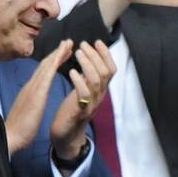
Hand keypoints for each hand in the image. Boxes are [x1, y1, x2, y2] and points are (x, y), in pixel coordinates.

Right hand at [5, 38, 71, 155]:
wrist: (10, 137)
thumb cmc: (19, 128)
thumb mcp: (29, 111)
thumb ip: (32, 103)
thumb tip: (35, 101)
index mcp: (31, 90)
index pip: (44, 72)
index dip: (53, 61)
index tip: (63, 53)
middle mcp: (31, 85)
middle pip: (45, 65)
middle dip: (57, 53)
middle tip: (68, 42)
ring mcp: (33, 88)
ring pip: (46, 66)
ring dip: (58, 53)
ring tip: (68, 44)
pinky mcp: (36, 94)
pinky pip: (47, 75)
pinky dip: (55, 64)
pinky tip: (61, 56)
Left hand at [51, 40, 116, 160]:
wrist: (66, 134)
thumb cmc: (72, 110)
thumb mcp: (83, 90)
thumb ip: (87, 76)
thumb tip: (89, 58)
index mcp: (100, 90)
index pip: (111, 70)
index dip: (106, 55)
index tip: (96, 42)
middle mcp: (100, 97)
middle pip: (105, 73)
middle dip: (95, 56)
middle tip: (83, 45)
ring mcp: (92, 105)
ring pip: (96, 81)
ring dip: (87, 64)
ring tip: (77, 53)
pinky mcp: (80, 112)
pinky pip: (84, 95)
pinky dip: (78, 81)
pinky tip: (71, 72)